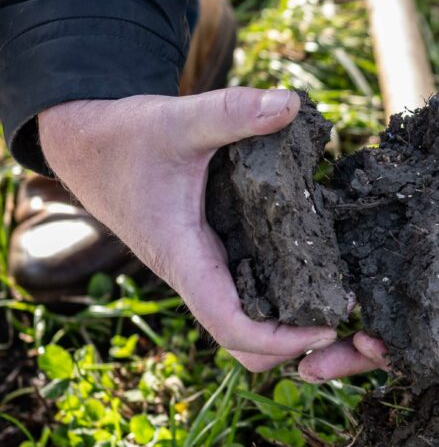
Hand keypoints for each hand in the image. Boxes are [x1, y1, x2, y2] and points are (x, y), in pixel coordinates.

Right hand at [39, 89, 338, 372]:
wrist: (87, 141)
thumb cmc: (124, 136)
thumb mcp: (176, 118)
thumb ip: (232, 111)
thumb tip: (290, 103)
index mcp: (184, 257)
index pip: (231, 325)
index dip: (281, 339)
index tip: (328, 327)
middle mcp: (195, 272)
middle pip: (242, 342)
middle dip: (292, 343)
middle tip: (343, 312)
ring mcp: (204, 265)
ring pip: (247, 317)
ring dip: (290, 317)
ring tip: (340, 290)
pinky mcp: (211, 251)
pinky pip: (248, 286)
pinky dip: (281, 286)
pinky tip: (319, 258)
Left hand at [296, 114, 438, 381]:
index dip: (403, 353)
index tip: (368, 349)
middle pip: (394, 326)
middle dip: (350, 347)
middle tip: (305, 362)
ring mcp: (423, 252)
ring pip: (374, 285)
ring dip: (336, 300)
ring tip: (289, 312)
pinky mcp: (408, 215)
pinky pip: (372, 234)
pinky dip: (342, 243)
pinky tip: (302, 248)